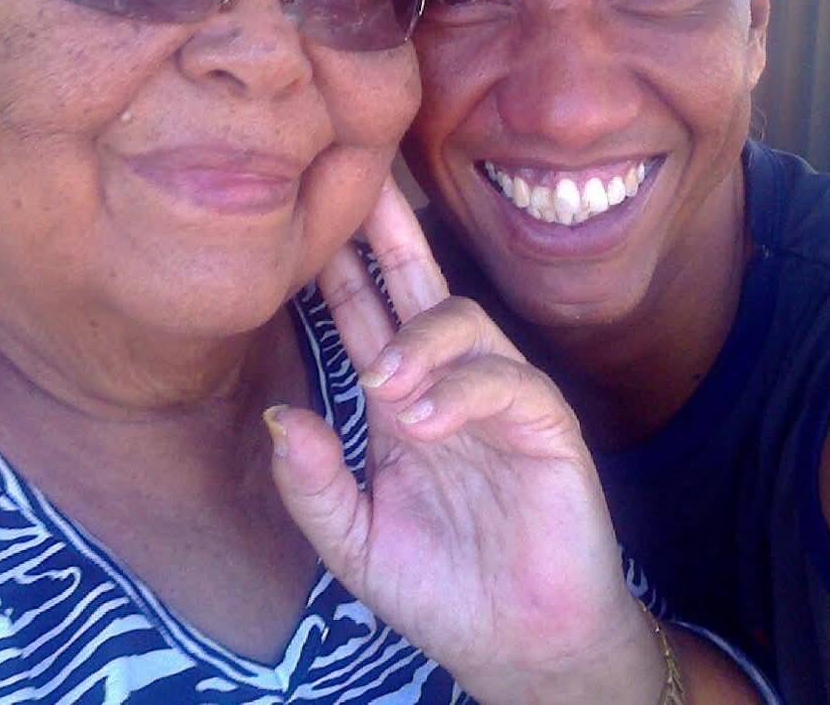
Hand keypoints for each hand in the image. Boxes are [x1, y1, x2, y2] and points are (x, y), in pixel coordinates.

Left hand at [266, 177, 662, 704]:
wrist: (520, 647)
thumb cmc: (441, 590)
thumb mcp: (355, 545)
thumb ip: (314, 488)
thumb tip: (283, 418)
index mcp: (399, 401)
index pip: (364, 316)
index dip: (338, 269)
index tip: (304, 218)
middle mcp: (446, 383)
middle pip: (418, 286)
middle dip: (388, 234)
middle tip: (360, 181)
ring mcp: (499, 398)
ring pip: (464, 321)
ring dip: (418, 338)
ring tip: (382, 383)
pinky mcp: (546, 426)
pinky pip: (508, 381)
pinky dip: (463, 391)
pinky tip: (424, 420)